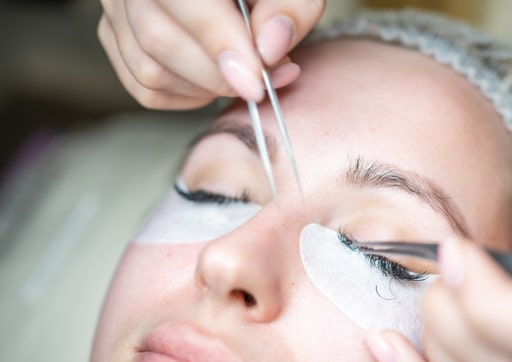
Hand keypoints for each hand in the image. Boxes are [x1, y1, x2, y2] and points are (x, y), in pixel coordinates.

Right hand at [98, 0, 325, 108]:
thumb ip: (289, 8)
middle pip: (157, 39)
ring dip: (206, 88)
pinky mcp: (116, 35)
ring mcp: (116, 7)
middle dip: (218, 74)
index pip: (183, 1)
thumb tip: (269, 48)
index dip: (219, 43)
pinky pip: (144, 87)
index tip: (255, 81)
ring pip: (148, 70)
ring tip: (245, 73)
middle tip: (264, 79)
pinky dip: (188, 96)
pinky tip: (216, 78)